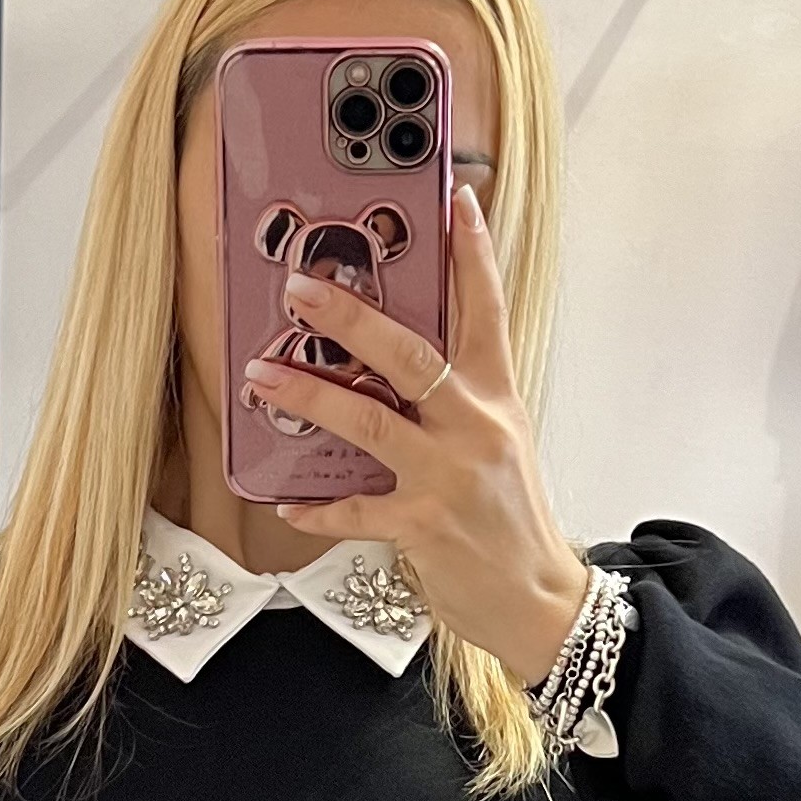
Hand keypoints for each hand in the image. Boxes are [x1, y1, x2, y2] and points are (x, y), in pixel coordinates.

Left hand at [242, 183, 592, 685]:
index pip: (486, 312)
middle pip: (409, 355)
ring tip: (263, 375)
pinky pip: (355, 510)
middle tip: (301, 288)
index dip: (472, 254)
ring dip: (310, 394)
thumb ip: (457, 401)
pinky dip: (318, 508)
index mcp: (496, 399)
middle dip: (350, 317)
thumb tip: (399, 364)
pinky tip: (289, 500)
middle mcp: (473, 427)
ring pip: (369, 421)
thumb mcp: (499, 445)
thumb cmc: (510, 522)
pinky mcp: (422, 525)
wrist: (537, 600)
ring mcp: (447, 475)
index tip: (455, 201)